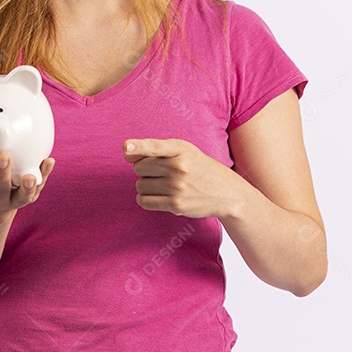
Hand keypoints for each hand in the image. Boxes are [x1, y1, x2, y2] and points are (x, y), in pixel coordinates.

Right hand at [0, 154, 55, 213]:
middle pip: (1, 190)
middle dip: (2, 175)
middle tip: (2, 157)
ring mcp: (15, 198)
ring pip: (23, 194)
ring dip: (28, 185)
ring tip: (31, 175)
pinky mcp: (30, 194)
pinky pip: (40, 185)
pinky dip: (44, 174)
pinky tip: (48, 160)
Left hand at [124, 138, 243, 218]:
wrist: (226, 193)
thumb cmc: (198, 167)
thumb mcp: (184, 150)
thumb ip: (156, 149)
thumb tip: (126, 155)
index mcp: (180, 149)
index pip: (155, 146)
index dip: (138, 146)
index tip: (125, 147)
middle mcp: (179, 167)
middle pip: (139, 168)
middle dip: (144, 171)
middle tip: (160, 172)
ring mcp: (177, 187)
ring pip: (140, 185)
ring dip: (146, 185)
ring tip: (163, 184)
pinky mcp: (176, 205)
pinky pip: (145, 201)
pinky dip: (145, 199)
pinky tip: (156, 195)